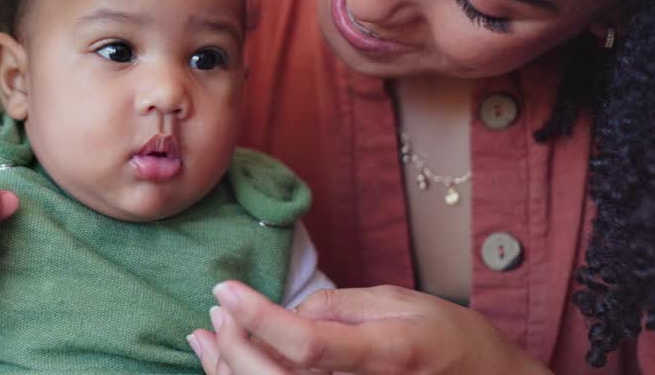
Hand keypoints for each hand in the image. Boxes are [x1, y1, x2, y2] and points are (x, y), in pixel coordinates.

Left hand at [188, 282, 552, 374]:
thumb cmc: (449, 339)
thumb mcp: (401, 303)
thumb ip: (339, 307)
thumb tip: (284, 313)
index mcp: (388, 353)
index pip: (308, 343)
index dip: (257, 316)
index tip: (225, 287)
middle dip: (234, 344)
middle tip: (218, 308)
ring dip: (227, 368)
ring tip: (205, 333)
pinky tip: (221, 363)